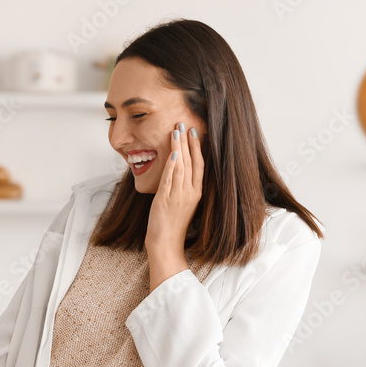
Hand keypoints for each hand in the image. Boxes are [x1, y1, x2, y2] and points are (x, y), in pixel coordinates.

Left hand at [145, 122, 204, 253]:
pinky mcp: (167, 199)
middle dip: (187, 141)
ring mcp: (179, 195)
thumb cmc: (172, 224)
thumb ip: (182, 187)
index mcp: (196, 192)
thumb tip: (177, 169)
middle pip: (192, 161)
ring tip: (176, 131)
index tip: (194, 132)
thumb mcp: (181, 203)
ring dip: (179, 147)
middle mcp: (190, 192)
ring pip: (181, 166)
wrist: (166, 242)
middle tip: (184, 123)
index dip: (197, 147)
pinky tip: (174, 153)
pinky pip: (171, 178)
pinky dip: (173, 165)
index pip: (200, 165)